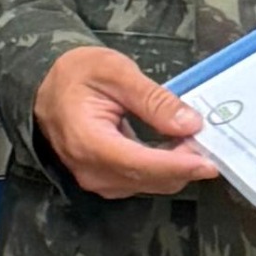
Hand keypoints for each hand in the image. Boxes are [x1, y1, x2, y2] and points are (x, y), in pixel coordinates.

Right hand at [33, 44, 217, 198]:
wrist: (44, 87)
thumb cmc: (75, 74)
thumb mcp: (114, 71)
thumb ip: (152, 99)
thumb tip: (189, 123)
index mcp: (88, 142)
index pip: (140, 164)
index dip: (177, 165)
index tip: (209, 161)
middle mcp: (91, 170)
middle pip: (149, 179)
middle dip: (184, 164)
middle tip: (211, 140)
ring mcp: (96, 180)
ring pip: (149, 184)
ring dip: (176, 167)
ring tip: (195, 139)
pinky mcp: (104, 180)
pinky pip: (140, 181)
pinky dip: (163, 168)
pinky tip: (176, 147)